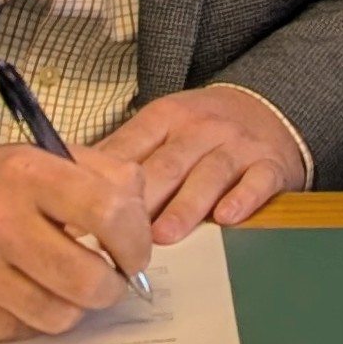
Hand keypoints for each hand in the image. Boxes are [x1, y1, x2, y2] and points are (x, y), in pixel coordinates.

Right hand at [0, 142, 153, 342]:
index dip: (136, 241)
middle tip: (111, 279)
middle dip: (113, 286)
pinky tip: (21, 292)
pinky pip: (21, 332)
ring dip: (74, 306)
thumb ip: (103, 175)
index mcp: (27, 174)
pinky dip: (32, 317)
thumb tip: (144, 214)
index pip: (109, 212)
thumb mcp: (40, 159)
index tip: (136, 252)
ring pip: (60, 315)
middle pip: (89, 279)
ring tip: (66, 284)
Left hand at [92, 84, 306, 245]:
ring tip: (164, 235)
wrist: (268, 108)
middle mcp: (202, 128)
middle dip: (143, 200)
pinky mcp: (270, 165)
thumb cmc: (200, 130)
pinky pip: (257, 181)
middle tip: (117, 235)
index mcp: (166, 117)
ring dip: (186, 205)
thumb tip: (72, 191)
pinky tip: (227, 218)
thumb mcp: (161, 127)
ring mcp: (238, 146)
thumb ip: (124, 155)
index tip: (80, 213)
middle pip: (168, 164)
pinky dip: (243, 199)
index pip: (131, 147)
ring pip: (209, 175)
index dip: (104, 182)